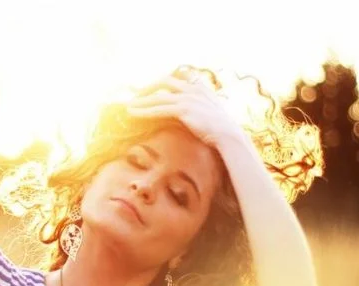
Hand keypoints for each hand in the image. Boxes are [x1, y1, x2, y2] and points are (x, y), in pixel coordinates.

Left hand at [126, 75, 245, 147]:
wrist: (229, 134)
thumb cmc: (222, 129)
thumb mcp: (212, 113)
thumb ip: (202, 106)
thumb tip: (193, 111)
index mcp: (201, 86)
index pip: (178, 78)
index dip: (163, 82)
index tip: (152, 88)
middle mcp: (193, 88)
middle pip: (165, 81)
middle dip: (149, 87)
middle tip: (137, 95)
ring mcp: (187, 97)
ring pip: (158, 96)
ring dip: (142, 100)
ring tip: (129, 106)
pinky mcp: (182, 109)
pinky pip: (158, 108)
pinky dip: (144, 111)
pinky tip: (133, 113)